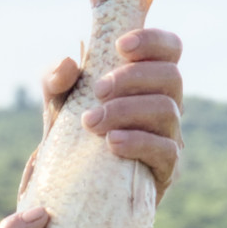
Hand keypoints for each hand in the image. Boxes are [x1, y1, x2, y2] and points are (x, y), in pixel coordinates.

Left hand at [42, 28, 183, 200]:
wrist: (73, 186)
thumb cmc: (72, 134)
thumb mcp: (58, 104)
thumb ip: (55, 80)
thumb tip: (66, 65)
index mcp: (148, 80)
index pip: (170, 49)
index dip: (152, 41)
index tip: (120, 46)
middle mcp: (166, 104)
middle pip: (170, 77)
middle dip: (131, 78)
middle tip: (98, 90)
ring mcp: (169, 137)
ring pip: (166, 111)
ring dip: (127, 110)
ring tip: (91, 122)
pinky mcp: (166, 170)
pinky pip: (165, 151)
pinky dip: (138, 142)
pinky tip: (111, 143)